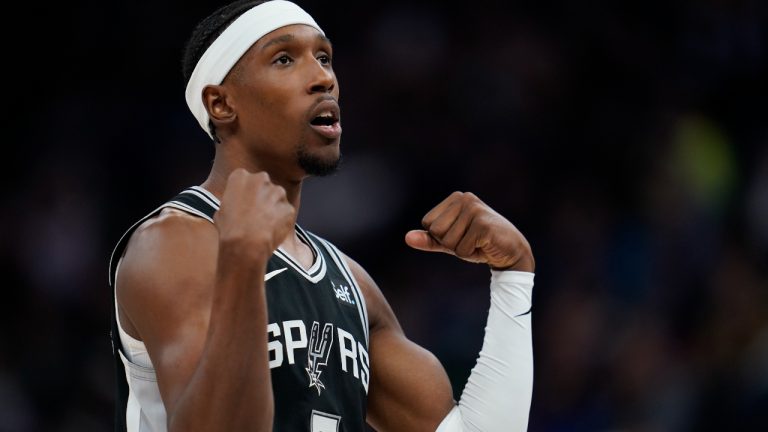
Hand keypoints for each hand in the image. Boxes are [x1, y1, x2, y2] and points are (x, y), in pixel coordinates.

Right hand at [214, 169, 294, 260]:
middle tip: (255, 213)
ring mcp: (277, 193)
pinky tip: (272, 230)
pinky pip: (286, 213)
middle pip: (264, 185)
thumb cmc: (230, 229)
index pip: (245, 178)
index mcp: (240, 176)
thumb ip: (233, 202)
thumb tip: (235, 207)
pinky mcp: (288, 207)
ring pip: (277, 198)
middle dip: (262, 196)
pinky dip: (282, 221)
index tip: (244, 203)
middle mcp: (261, 179)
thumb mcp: (221, 210)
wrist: (246, 244)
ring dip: (273, 208)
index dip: (245, 192)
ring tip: (264, 224)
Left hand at [405, 192, 533, 271]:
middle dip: (450, 244)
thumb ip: (429, 239)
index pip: (428, 223)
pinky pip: (462, 249)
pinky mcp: (483, 225)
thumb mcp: (450, 242)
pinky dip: (471, 254)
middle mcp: (465, 198)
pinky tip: (485, 246)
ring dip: (462, 250)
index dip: (441, 237)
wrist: (511, 252)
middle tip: (470, 241)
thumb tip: (406, 238)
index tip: (461, 235)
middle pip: (436, 231)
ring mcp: (475, 210)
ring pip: (448, 241)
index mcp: (456, 197)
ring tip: (477, 243)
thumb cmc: (479, 244)